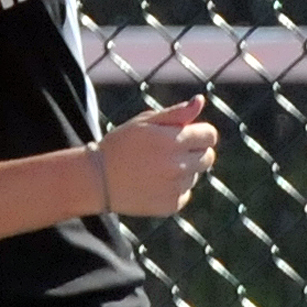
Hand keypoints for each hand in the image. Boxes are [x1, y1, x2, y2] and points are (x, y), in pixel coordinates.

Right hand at [99, 95, 218, 215]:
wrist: (96, 179)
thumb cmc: (120, 145)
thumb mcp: (144, 122)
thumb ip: (175, 113)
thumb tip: (200, 101)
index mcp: (173, 140)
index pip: (209, 135)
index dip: (199, 133)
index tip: (185, 135)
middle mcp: (178, 165)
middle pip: (208, 157)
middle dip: (194, 152)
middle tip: (168, 152)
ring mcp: (175, 187)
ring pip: (195, 176)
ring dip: (183, 171)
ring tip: (155, 169)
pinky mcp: (171, 205)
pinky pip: (184, 193)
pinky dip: (173, 189)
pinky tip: (152, 184)